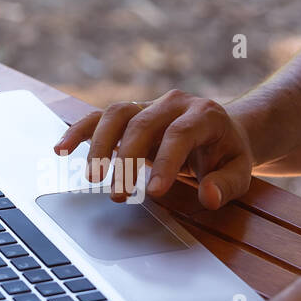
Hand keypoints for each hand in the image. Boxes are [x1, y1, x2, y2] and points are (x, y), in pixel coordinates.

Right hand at [54, 90, 254, 206]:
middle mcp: (173, 103)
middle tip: (119, 195)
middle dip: (127, 160)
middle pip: (142, 124)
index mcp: (204, 114)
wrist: (221, 131)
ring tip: (92, 178)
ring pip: (116, 114)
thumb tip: (209, 196)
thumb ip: (227, 184)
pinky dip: (79, 131)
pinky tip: (61, 149)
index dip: (165, 161)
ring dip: (100, 145)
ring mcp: (148, 105)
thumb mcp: (239, 171)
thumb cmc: (227, 154)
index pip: (180, 133)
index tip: (153, 192)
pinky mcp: (130, 114)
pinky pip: (99, 117)